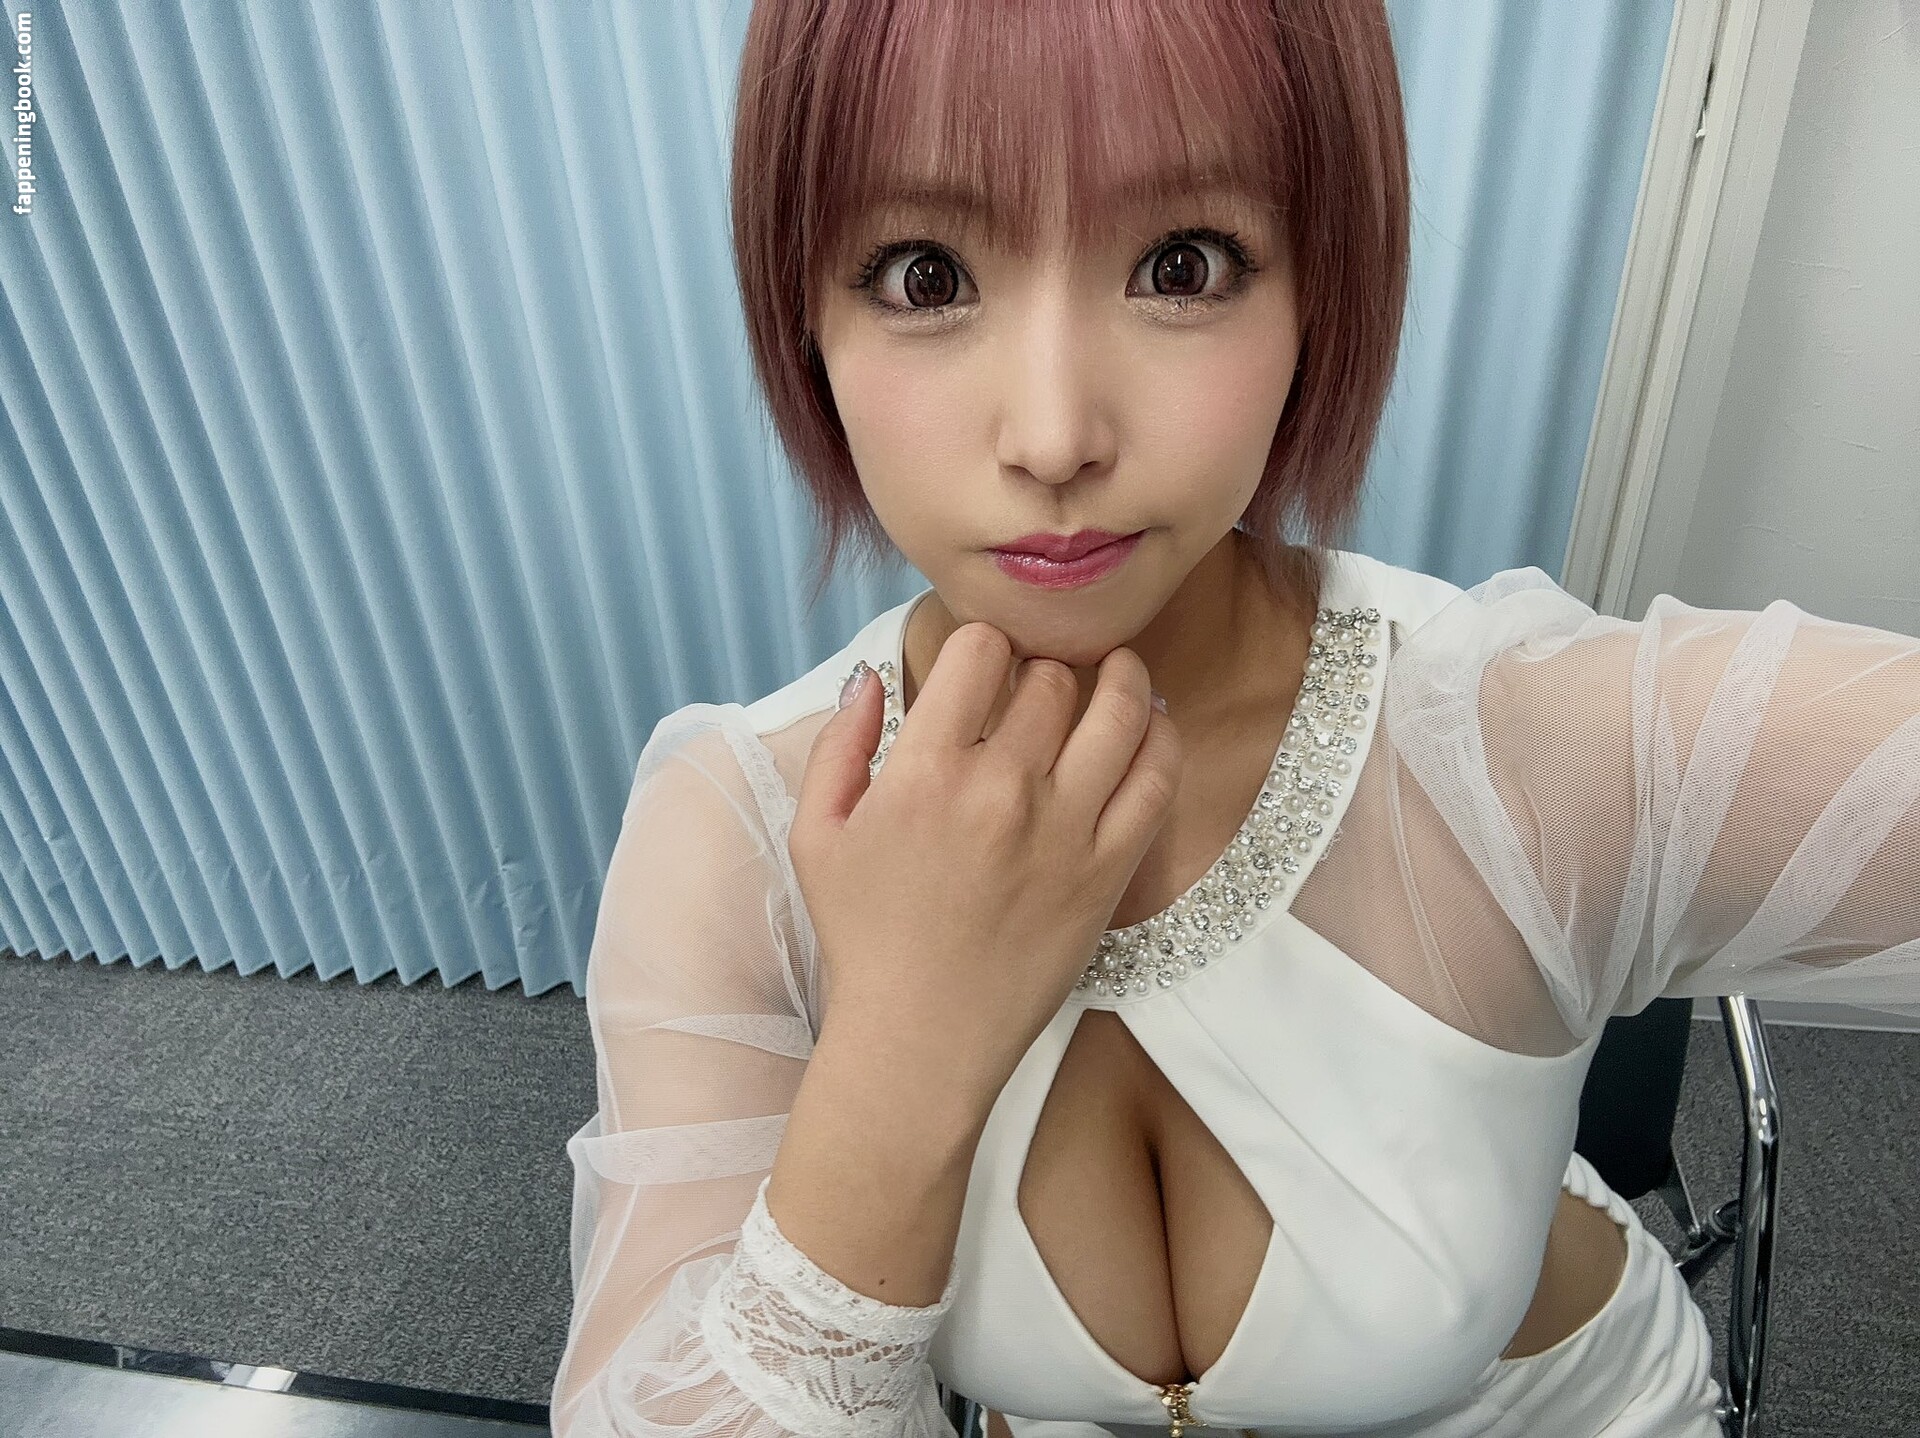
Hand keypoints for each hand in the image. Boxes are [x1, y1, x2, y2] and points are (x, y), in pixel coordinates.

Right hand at [789, 622, 1183, 1095]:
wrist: (921, 1041)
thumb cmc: (864, 940)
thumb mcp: (816, 835)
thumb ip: (840, 744)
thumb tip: (871, 675)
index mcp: (925, 772)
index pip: (981, 650)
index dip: (986, 643)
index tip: (987, 663)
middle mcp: (1002, 790)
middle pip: (1052, 677)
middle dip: (1046, 667)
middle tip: (1043, 685)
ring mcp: (1064, 830)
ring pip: (1120, 712)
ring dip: (1122, 679)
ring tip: (1119, 673)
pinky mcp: (1108, 871)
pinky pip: (1157, 780)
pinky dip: (1160, 739)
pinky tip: (1148, 728)